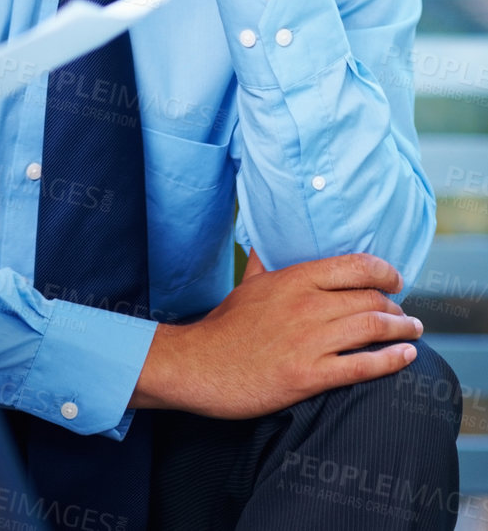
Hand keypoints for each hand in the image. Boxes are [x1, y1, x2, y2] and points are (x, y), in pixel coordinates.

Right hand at [132, 253, 421, 418]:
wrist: (200, 365)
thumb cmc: (225, 326)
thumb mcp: (246, 284)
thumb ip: (264, 262)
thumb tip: (267, 239)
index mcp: (293, 279)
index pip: (353, 266)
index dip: (384, 271)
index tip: (396, 280)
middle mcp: (306, 305)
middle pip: (369, 299)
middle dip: (396, 306)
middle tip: (405, 314)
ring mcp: (308, 341)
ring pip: (371, 328)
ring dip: (401, 331)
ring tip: (413, 333)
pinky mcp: (308, 375)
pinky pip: (361, 366)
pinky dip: (390, 361)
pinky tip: (405, 358)